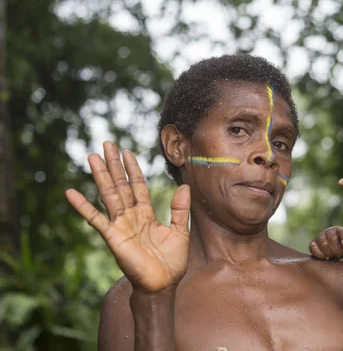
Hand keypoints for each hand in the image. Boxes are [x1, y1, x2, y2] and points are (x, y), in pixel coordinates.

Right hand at [65, 141, 189, 292]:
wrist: (163, 285)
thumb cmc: (171, 262)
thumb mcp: (180, 231)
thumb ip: (180, 209)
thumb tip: (185, 186)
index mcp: (146, 214)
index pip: (138, 186)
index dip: (133, 169)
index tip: (127, 152)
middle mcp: (131, 216)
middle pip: (121, 185)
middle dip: (114, 165)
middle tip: (107, 144)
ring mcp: (120, 225)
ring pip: (109, 195)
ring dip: (101, 176)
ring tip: (92, 157)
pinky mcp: (113, 236)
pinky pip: (95, 219)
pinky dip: (82, 206)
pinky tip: (70, 193)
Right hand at [309, 226, 342, 261]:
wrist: (330, 253)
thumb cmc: (342, 249)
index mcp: (339, 230)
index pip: (342, 231)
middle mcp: (328, 231)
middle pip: (333, 239)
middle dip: (338, 251)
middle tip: (339, 256)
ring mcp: (319, 237)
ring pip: (324, 245)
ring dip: (330, 254)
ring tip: (333, 257)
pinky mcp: (312, 244)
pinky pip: (315, 250)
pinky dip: (321, 256)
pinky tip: (325, 258)